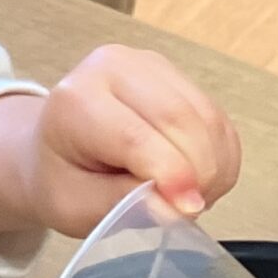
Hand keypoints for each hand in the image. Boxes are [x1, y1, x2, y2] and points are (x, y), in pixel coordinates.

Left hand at [0, 46, 241, 237]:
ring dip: (213, 165)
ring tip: (191, 197)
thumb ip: (121, 204)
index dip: (171, 174)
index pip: (135, 136)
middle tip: (192, 210)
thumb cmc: (62, 179)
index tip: (188, 210)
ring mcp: (150, 66)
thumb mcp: (75, 206)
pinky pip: (216, 118)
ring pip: (206, 116)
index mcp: (76, 100)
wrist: (57, 149)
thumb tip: (175, 206)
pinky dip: (219, 155)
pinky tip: (199, 178)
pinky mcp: (177, 76)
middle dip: (199, 172)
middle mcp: (115, 68)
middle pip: (180, 118)